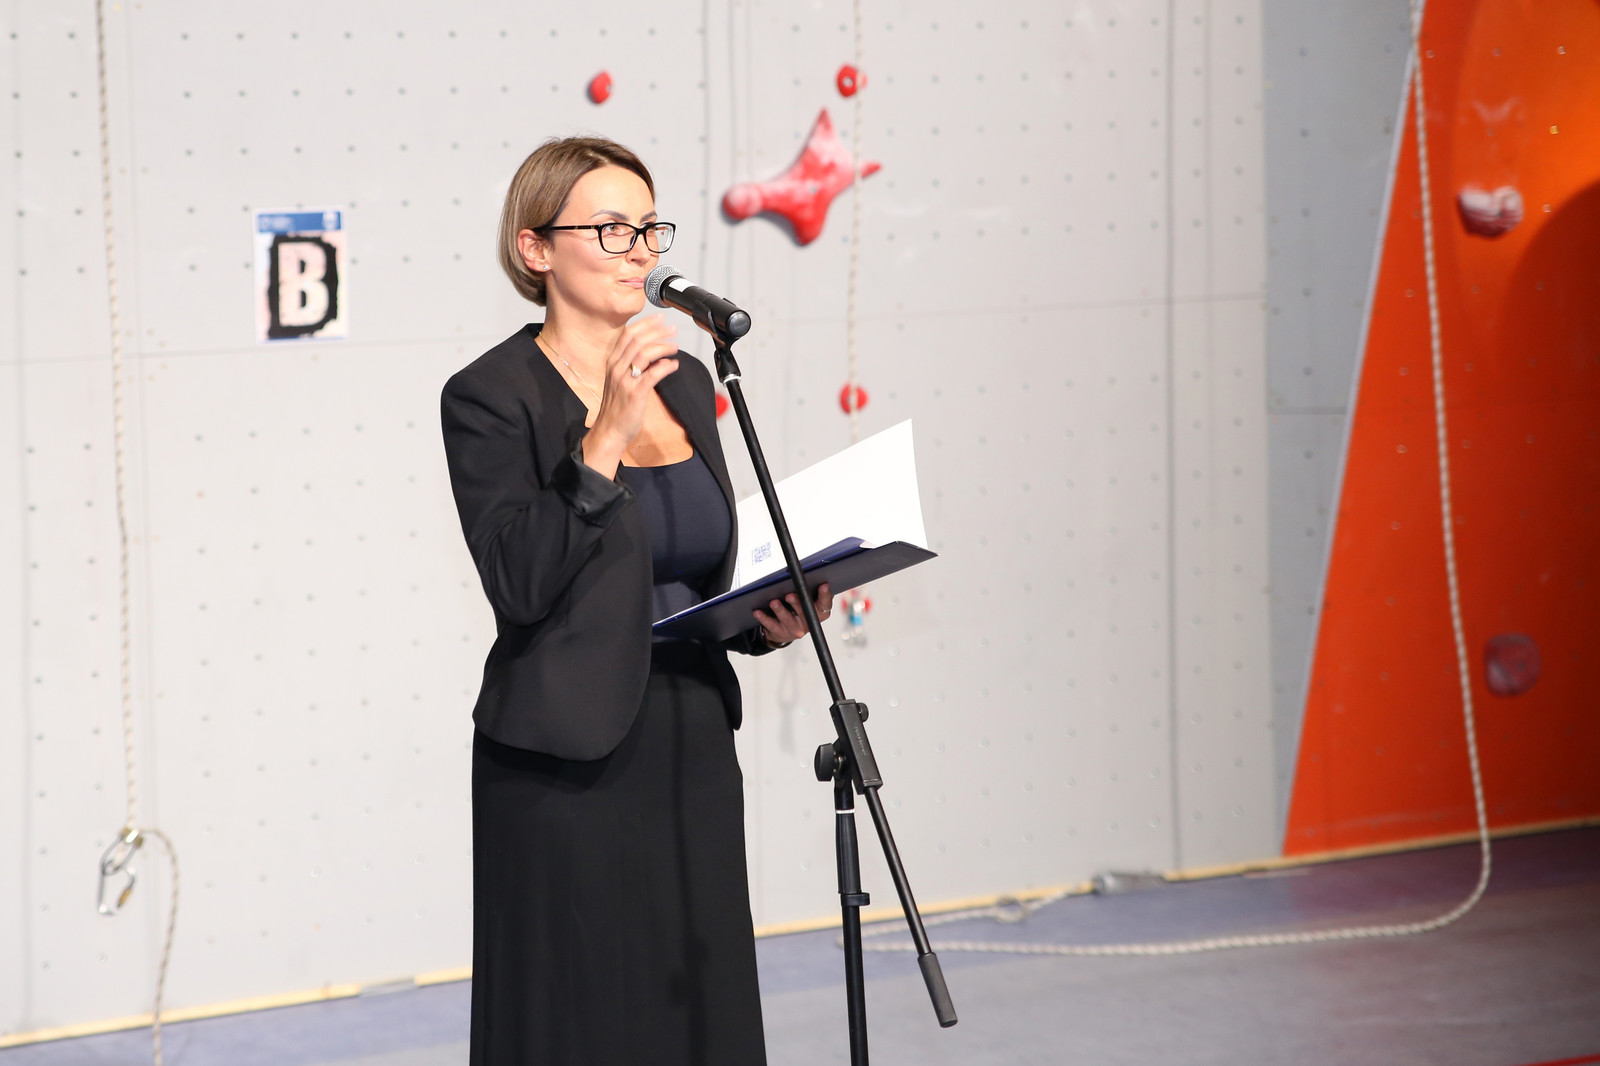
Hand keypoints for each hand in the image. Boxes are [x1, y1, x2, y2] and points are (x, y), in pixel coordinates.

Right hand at [582, 316, 679, 475]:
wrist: (609, 431)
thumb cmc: (616, 407)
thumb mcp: (619, 381)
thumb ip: (631, 365)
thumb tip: (652, 354)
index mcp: (612, 363)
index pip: (628, 334)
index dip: (645, 324)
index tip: (659, 319)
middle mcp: (616, 368)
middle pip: (637, 340)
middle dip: (657, 331)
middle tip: (672, 330)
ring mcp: (625, 381)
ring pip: (644, 353)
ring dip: (663, 347)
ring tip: (675, 347)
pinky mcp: (635, 394)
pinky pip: (652, 374)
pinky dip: (665, 367)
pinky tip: (674, 365)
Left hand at [753, 583, 831, 646]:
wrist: (786, 630)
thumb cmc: (798, 610)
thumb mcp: (808, 601)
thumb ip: (809, 590)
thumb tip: (805, 572)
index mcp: (818, 613)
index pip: (825, 604)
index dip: (825, 595)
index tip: (823, 585)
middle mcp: (808, 622)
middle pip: (805, 612)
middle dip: (798, 603)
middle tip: (790, 595)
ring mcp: (795, 629)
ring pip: (787, 619)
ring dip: (780, 610)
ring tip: (773, 602)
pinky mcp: (781, 632)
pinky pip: (772, 625)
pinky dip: (764, 618)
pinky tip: (758, 612)